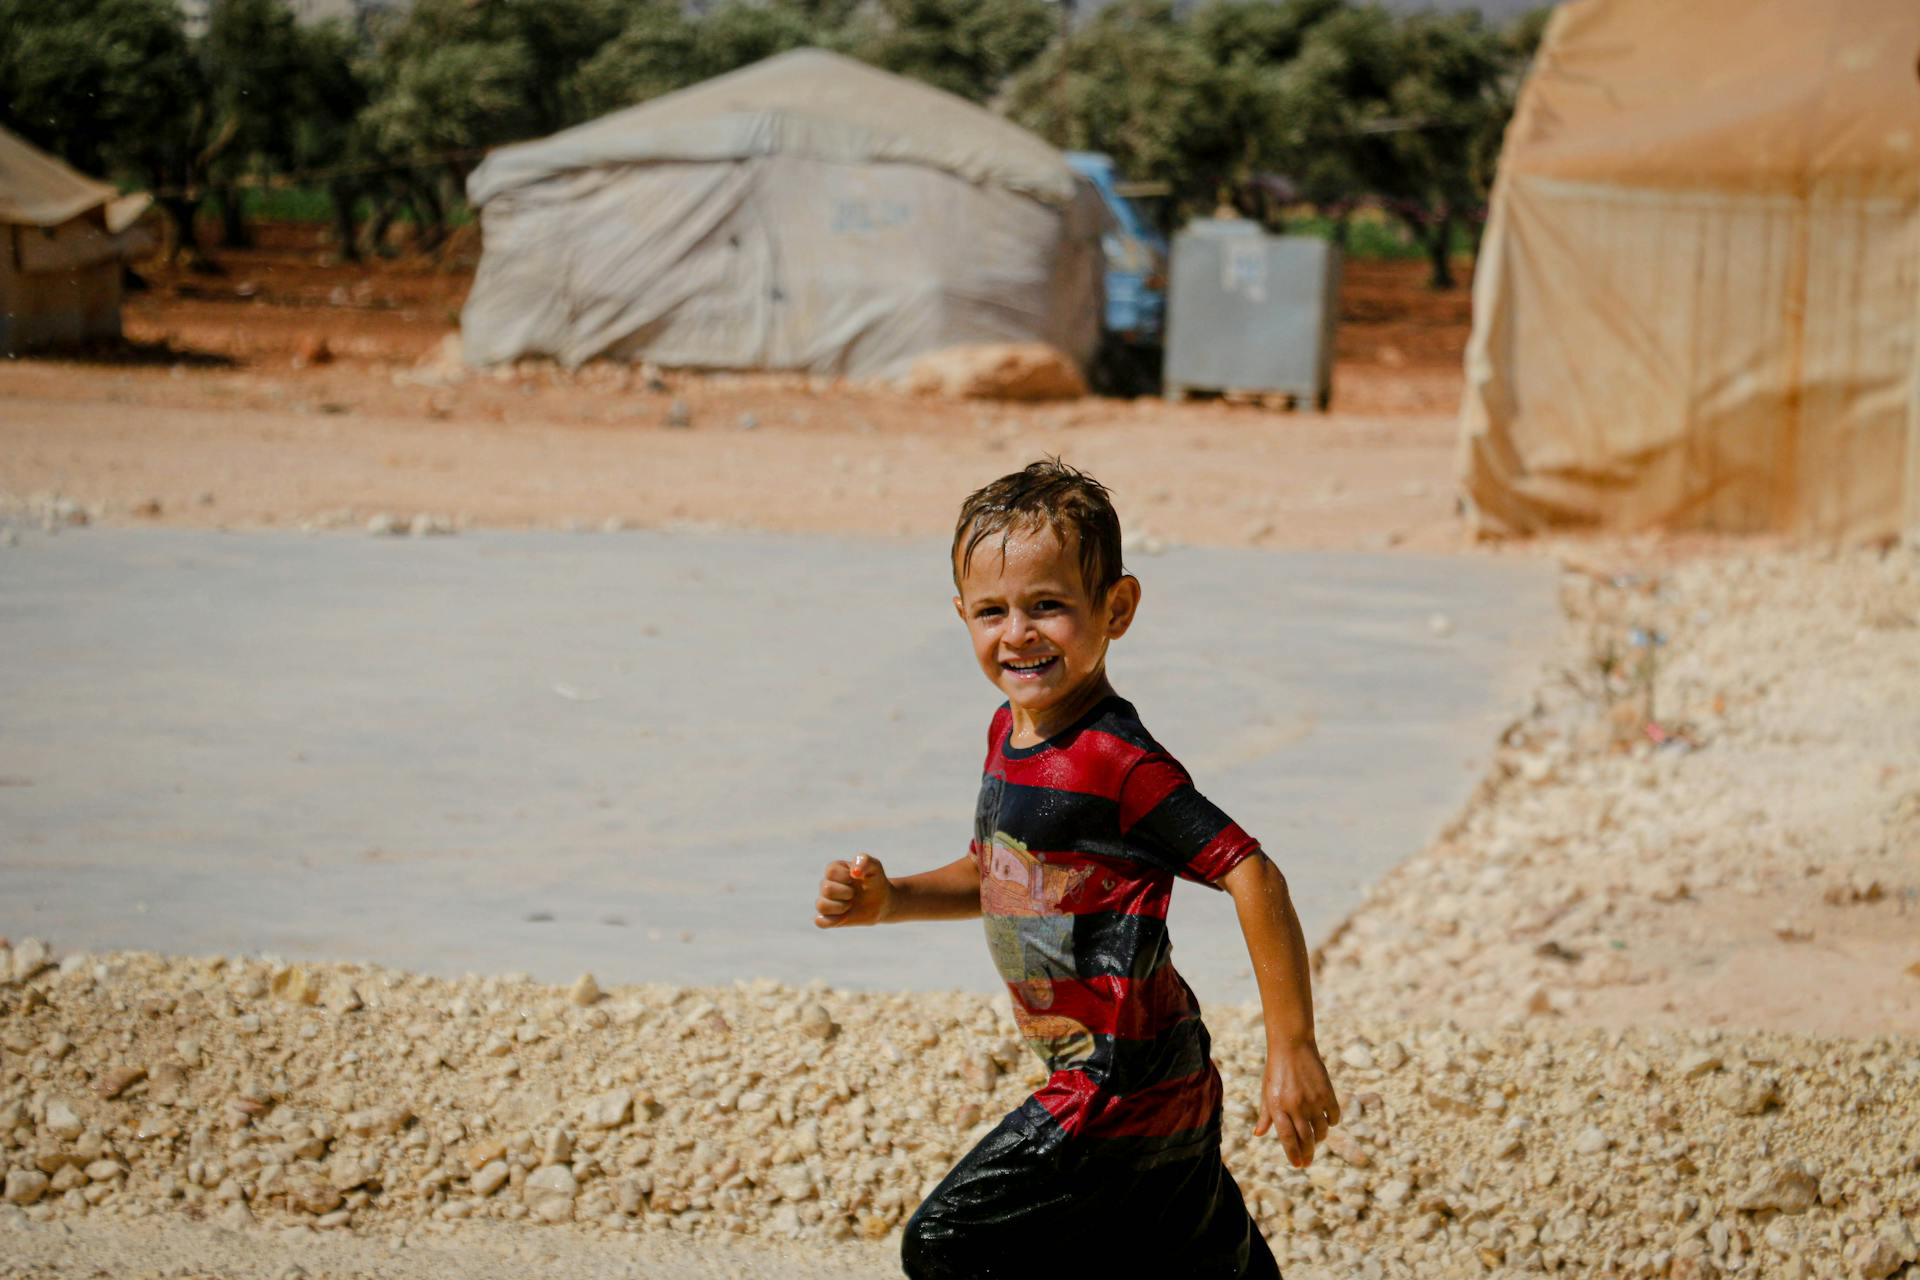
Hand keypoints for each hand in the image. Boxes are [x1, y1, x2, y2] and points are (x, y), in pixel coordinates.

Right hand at [813, 854, 892, 927]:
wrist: (881, 902)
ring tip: (850, 905)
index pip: (831, 871)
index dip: (846, 877)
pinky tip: (846, 916)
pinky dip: (833, 921)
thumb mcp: (875, 867)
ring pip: (821, 906)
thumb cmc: (875, 881)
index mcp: (834, 870)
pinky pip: (820, 922)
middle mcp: (826, 884)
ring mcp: (826, 901)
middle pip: (826, 889)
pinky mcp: (828, 918)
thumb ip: (865, 861)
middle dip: (846, 893)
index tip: (858, 878)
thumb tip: (854, 872)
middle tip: (855, 894)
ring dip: (840, 907)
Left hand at [1254, 1039, 1339, 1168]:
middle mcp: (1295, 1106)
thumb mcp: (1266, 1091)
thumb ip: (1265, 1115)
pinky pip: (1333, 1117)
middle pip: (1306, 1139)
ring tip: (1316, 1139)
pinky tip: (1326, 1122)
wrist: (1292, 1045)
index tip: (1298, 1164)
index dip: (1293, 1154)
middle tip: (1308, 1161)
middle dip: (1308, 1154)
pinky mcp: (1327, 1093)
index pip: (1287, 1138)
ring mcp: (1313, 1100)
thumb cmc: (1276, 1070)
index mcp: (1277, 1106)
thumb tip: (1258, 1135)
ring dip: (1319, 1139)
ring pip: (1321, 1131)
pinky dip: (1331, 1123)